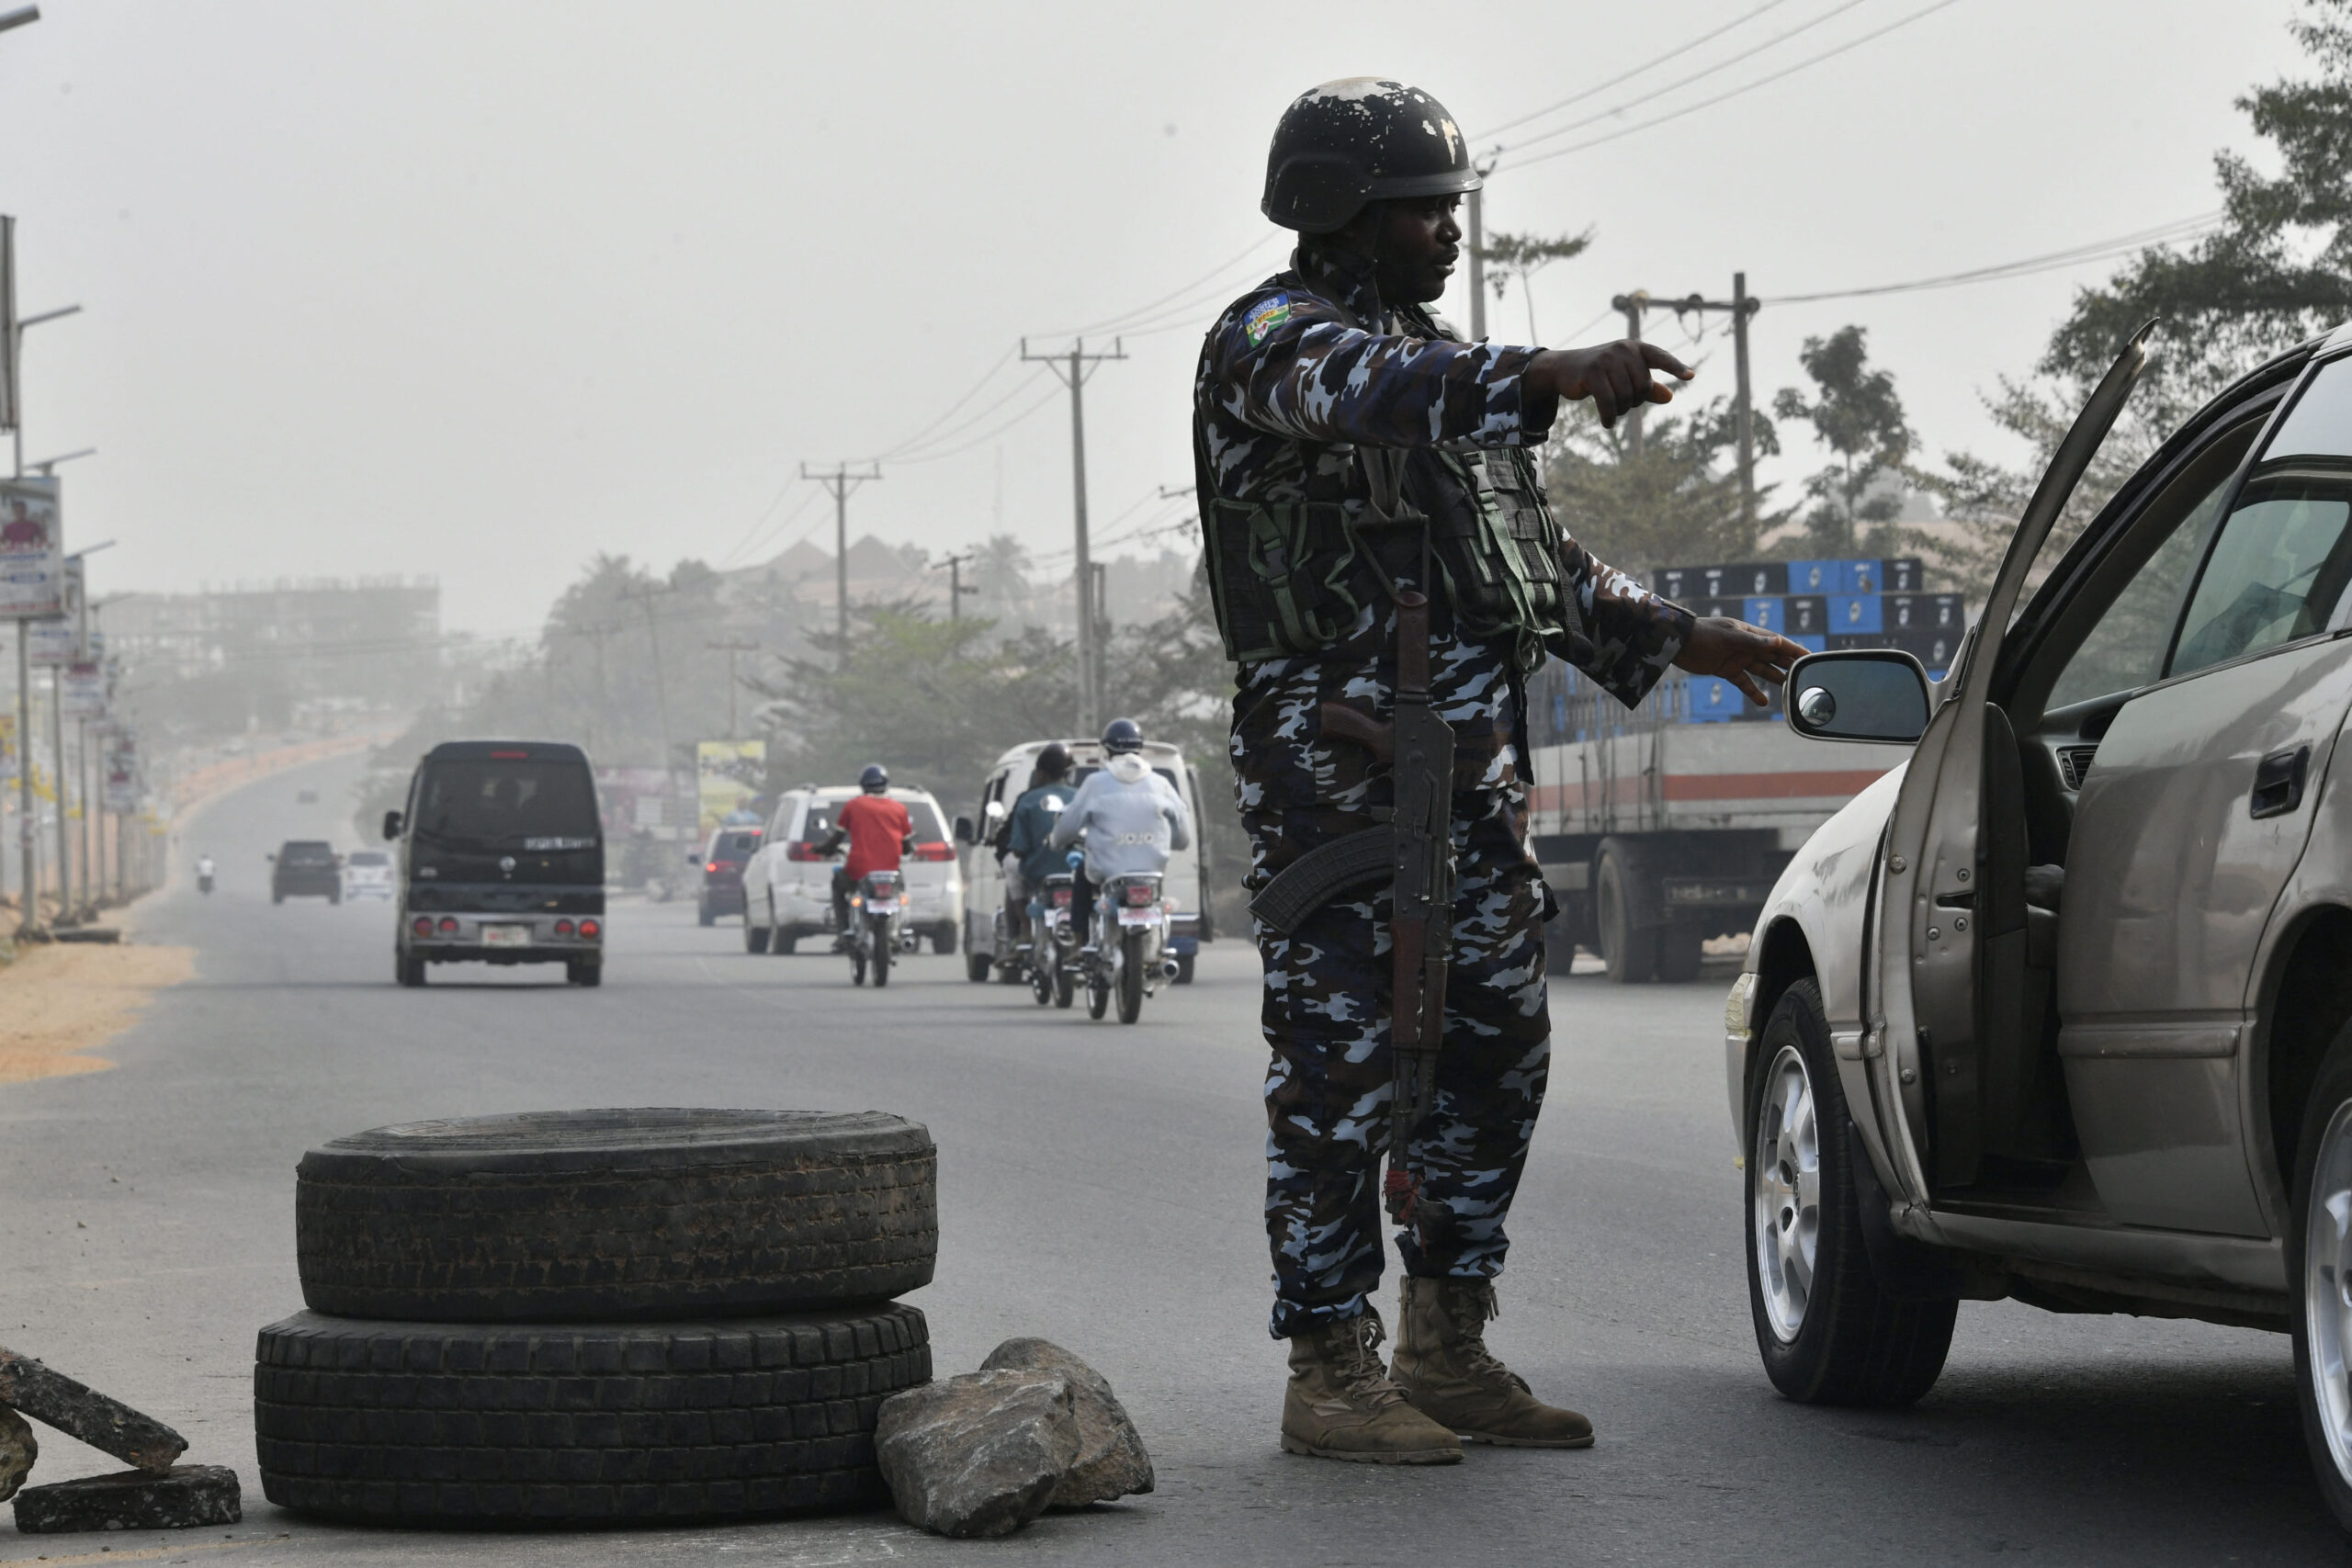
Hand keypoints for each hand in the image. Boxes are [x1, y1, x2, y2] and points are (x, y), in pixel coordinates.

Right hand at [1527, 340, 1693, 427]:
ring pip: (1626, 396)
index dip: (1675, 367)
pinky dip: (1610, 417)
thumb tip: (1669, 397)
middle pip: (1643, 387)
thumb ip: (1647, 386)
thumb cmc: (1600, 372)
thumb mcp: (1624, 377)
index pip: (1660, 357)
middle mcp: (1623, 349)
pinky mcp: (1592, 372)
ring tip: (1612, 410)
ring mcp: (1607, 359)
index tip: (1690, 377)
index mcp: (1635, 348)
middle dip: (1634, 402)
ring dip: (1621, 411)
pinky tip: (1607, 423)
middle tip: (1621, 403)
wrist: (1563, 368)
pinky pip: (1609, 402)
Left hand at [1674, 616, 1808, 705]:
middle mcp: (1748, 646)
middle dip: (1790, 666)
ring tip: (1790, 690)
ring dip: (1775, 679)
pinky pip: (1744, 682)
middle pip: (1774, 658)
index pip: (1779, 643)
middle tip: (1807, 677)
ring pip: (1762, 670)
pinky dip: (1753, 692)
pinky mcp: (1727, 670)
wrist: (1678, 643)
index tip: (1812, 658)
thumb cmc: (1704, 634)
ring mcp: (1738, 659)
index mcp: (1751, 634)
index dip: (1795, 651)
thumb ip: (1754, 641)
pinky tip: (1764, 702)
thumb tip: (1778, 641)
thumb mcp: (1730, 637)